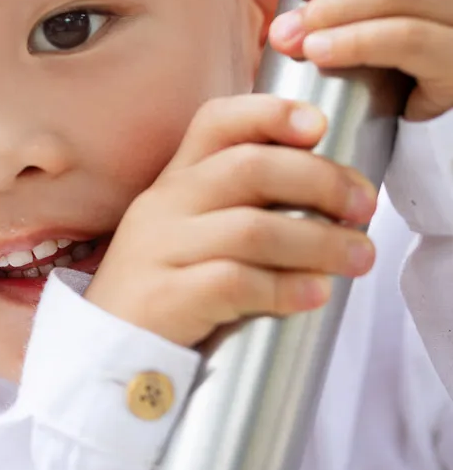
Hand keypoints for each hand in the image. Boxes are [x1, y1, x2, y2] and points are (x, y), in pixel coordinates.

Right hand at [83, 95, 377, 348]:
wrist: (105, 356)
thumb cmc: (165, 291)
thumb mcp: (190, 232)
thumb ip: (239, 205)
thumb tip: (329, 196)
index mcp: (174, 182)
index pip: (216, 122)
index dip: (270, 113)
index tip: (318, 126)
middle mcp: (164, 206)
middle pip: (249, 169)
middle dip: (321, 182)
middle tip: (363, 207)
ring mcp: (160, 251)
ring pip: (250, 228)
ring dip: (318, 242)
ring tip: (357, 258)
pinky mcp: (166, 299)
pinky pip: (234, 282)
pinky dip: (285, 287)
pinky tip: (315, 293)